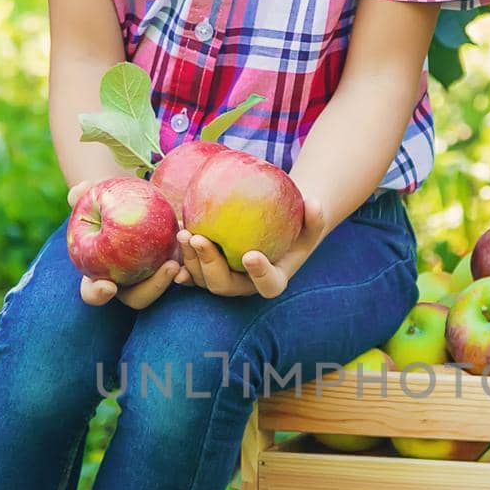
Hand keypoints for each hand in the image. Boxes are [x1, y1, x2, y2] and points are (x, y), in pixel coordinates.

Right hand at [68, 179, 181, 308]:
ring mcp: (152, 279)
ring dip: (175, 279)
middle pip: (138, 298)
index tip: (108, 287)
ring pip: (165, 289)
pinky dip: (192, 264)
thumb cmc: (109, 199)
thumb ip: (83, 195)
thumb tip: (78, 192)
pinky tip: (198, 246)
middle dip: (152, 288)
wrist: (137, 199)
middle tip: (168, 268)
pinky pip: (186, 274)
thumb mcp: (96, 195)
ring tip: (182, 262)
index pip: (94, 293)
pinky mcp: (175, 268)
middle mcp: (127, 284)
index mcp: (99, 275)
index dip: (98, 294)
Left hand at [175, 200, 327, 297]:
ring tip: (185, 233)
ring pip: (202, 279)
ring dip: (190, 259)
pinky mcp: (206, 268)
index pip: (267, 284)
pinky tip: (174, 236)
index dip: (258, 274)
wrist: (276, 227)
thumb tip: (315, 203)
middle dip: (209, 265)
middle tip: (200, 240)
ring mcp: (223, 279)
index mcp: (272, 280)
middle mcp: (244, 286)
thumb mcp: (310, 221)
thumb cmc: (296, 225)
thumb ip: (315, 217)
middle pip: (223, 286)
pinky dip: (179, 257)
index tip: (250, 255)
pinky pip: (189, 267)